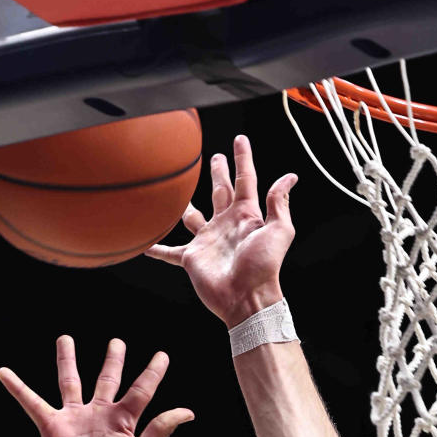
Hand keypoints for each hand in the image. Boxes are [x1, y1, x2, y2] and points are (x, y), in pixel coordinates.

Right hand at [0, 336, 193, 436]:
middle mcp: (100, 415)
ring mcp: (76, 419)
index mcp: (124, 420)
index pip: (142, 389)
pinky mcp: (53, 426)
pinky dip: (18, 388)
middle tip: (117, 342)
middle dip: (112, 361)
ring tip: (65, 339)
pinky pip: (32, 402)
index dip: (153, 372)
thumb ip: (161, 428)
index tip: (162, 355)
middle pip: (107, 380)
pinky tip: (3, 372)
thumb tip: (189, 411)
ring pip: (70, 382)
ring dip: (67, 360)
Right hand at [147, 135, 296, 324]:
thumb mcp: (278, 231)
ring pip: (192, 216)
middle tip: (214, 157)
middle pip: (220, 192)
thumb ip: (279, 203)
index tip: (240, 139)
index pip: (244, 180)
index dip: (242, 159)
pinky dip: (157, 246)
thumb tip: (290, 177)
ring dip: (184, 204)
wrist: (246, 298)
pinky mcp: (192, 257)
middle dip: (217, 174)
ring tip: (176, 191)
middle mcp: (225, 224)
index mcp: (246, 216)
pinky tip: (145, 242)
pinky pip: (170, 250)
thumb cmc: (264, 266)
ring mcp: (208, 240)